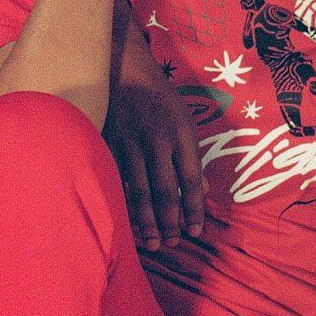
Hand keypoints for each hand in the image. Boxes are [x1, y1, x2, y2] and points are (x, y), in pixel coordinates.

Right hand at [106, 79, 204, 249]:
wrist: (128, 72)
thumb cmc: (163, 100)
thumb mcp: (188, 122)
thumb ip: (194, 157)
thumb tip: (205, 191)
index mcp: (182, 136)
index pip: (192, 179)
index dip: (194, 208)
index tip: (196, 230)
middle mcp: (158, 142)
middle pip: (165, 190)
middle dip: (169, 221)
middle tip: (172, 243)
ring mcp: (132, 144)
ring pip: (139, 191)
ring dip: (146, 221)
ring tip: (151, 242)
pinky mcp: (111, 145)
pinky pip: (118, 181)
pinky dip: (123, 203)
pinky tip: (126, 221)